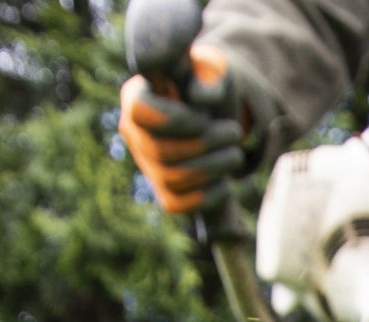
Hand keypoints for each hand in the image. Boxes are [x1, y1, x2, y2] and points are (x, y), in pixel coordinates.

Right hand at [118, 43, 249, 214]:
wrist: (218, 114)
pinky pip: (176, 203)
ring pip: (171, 179)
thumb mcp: (214, 70)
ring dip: (213, 168)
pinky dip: (207, 195)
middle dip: (205, 145)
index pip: (140, 111)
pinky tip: (224, 182)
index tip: (204, 117)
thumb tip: (200, 96)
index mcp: (136, 94)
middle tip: (234, 132)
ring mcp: (146, 164)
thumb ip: (209, 75)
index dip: (174, 119)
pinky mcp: (162, 191)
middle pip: (160, 151)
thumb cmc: (210, 85)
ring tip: (235, 153)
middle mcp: (133, 131)